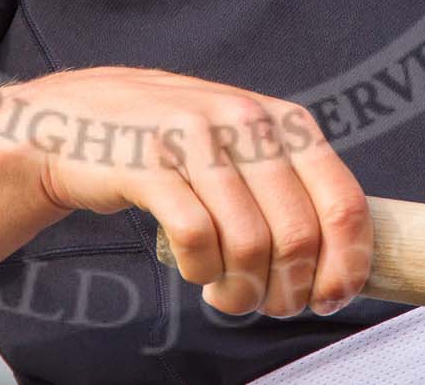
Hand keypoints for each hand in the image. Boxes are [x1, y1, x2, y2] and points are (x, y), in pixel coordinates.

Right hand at [0, 66, 371, 318]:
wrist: (78, 121)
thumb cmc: (172, 146)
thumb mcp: (242, 145)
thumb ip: (290, 183)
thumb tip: (345, 258)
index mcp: (283, 121)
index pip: (343, 201)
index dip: (346, 265)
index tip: (330, 298)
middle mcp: (246, 121)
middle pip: (298, 235)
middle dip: (288, 290)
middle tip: (266, 303)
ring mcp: (196, 137)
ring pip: (249, 244)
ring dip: (240, 290)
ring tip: (225, 293)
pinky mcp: (149, 161)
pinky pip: (195, 238)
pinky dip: (199, 270)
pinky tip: (193, 268)